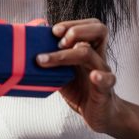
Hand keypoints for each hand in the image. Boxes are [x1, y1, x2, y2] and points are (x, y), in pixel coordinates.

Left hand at [36, 18, 119, 132]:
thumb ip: (52, 60)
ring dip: (67, 55)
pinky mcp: (105, 90)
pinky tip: (93, 76)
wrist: (100, 114)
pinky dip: (101, 77)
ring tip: (47, 60)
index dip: (71, 24)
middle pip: (99, 30)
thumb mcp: (62, 73)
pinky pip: (107, 80)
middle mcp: (97, 57)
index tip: (53, 31)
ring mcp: (102, 72)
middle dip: (76, 31)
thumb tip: (31, 46)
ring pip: (90, 55)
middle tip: (58, 42)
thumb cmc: (81, 90)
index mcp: (88, 50)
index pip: (88, 25)